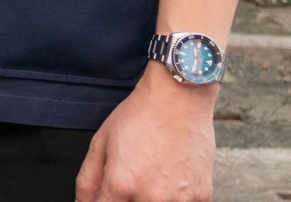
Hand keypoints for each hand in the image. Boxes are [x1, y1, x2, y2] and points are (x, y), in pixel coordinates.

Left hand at [75, 64, 216, 201]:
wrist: (179, 98)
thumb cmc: (140, 116)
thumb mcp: (101, 142)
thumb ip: (87, 179)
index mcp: (121, 184)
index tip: (108, 193)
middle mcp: (151, 197)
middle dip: (128, 198)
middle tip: (134, 175)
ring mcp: (179, 199)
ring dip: (152, 198)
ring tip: (154, 173)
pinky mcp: (202, 196)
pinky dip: (176, 196)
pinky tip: (172, 175)